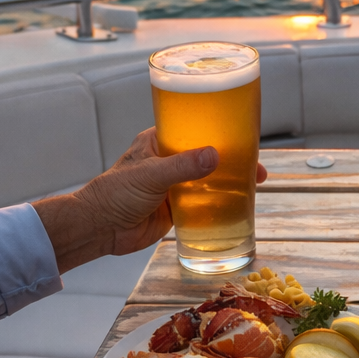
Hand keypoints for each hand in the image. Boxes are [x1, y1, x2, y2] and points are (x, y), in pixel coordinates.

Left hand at [33, 129, 268, 272]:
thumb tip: (215, 156)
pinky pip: (204, 200)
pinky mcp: (177, 206)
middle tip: (257, 162)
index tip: (242, 132)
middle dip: (232, 156)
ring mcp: (174, 184)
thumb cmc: (115, 194)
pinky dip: (221, 201)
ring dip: (230, 179)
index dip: (217, 128)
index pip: (192, 127)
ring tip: (256, 181)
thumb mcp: (150, 175)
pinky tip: (239, 202)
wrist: (100, 229)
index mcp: (158, 142)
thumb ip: (182, 167)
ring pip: (209, 177)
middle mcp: (168, 160)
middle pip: (207, 153)